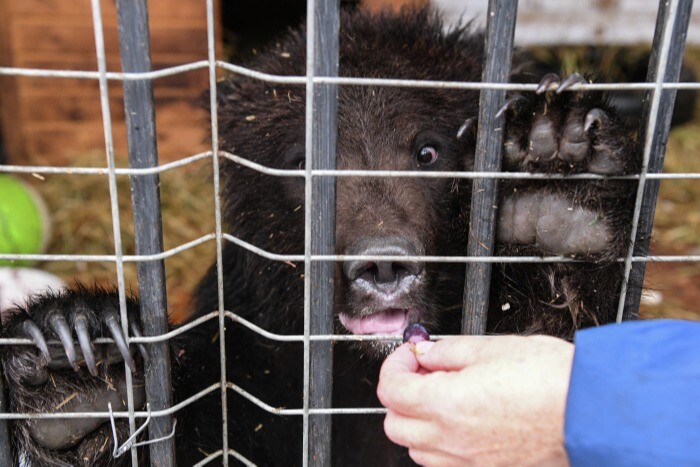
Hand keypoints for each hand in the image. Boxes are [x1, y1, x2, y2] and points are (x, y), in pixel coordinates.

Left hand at [377, 335, 573, 465]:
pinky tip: (461, 421)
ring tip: (442, 396)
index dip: (394, 364)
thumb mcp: (492, 348)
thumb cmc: (551, 380)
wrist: (594, 413)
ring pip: (416, 450)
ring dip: (417, 421)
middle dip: (400, 394)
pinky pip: (445, 464)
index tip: (410, 354)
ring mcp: (469, 462)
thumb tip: (425, 352)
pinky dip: (439, 444)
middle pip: (395, 424)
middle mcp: (451, 440)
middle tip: (423, 372)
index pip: (391, 390)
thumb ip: (448, 351)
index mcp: (444, 404)